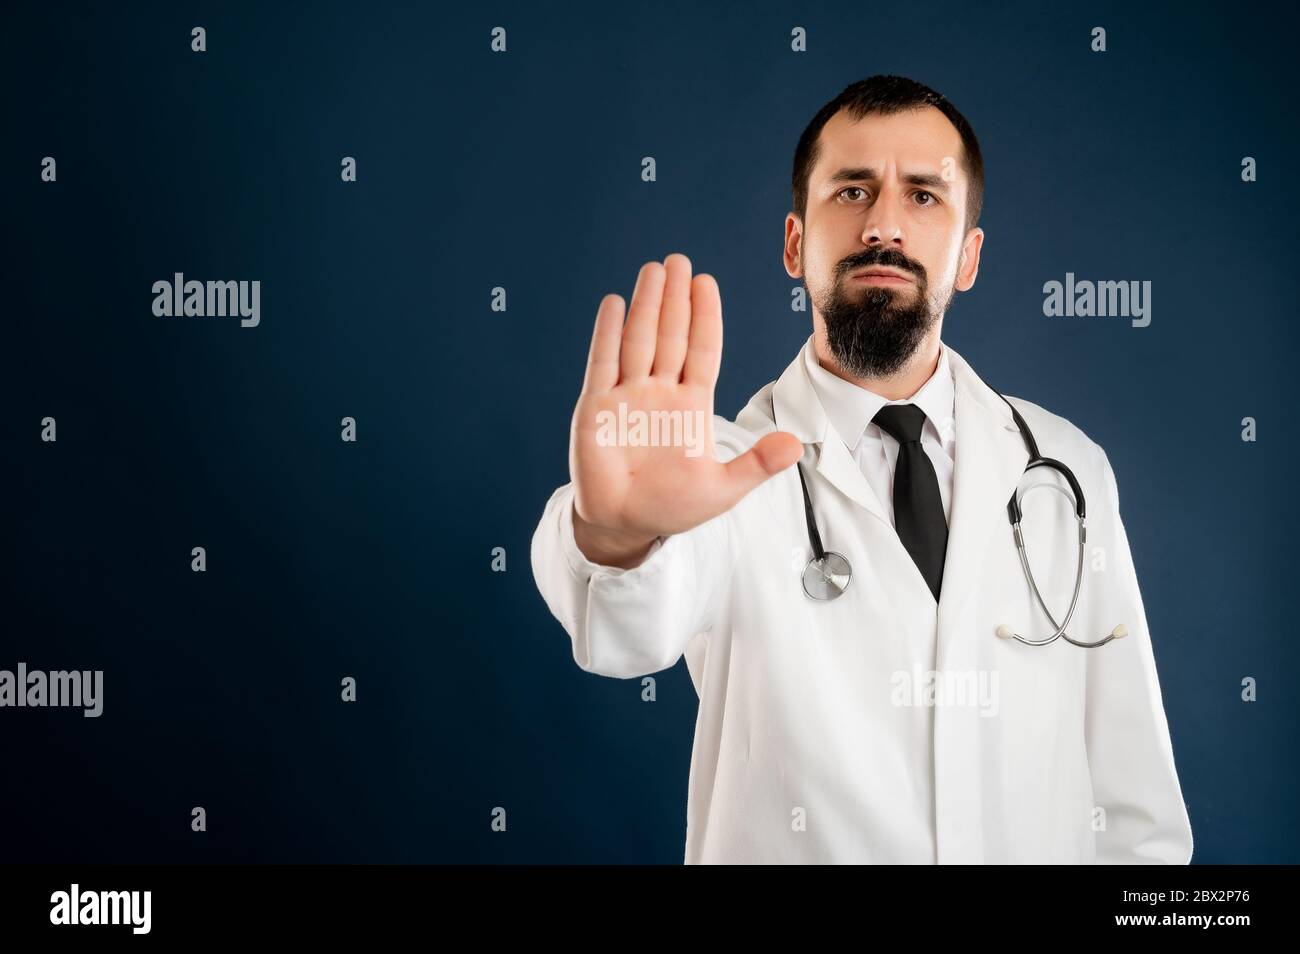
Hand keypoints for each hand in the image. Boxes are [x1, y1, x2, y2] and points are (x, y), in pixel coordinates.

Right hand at [569, 253, 803, 566]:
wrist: (626, 526)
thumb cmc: (672, 507)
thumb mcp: (723, 489)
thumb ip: (757, 464)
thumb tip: (797, 445)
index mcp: (691, 404)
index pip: (702, 350)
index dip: (704, 317)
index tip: (706, 283)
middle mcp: (659, 392)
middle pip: (670, 335)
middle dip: (674, 299)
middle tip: (678, 261)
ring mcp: (627, 396)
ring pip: (639, 341)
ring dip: (646, 306)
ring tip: (652, 271)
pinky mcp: (597, 408)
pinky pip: (603, 364)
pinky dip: (608, 334)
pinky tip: (614, 304)